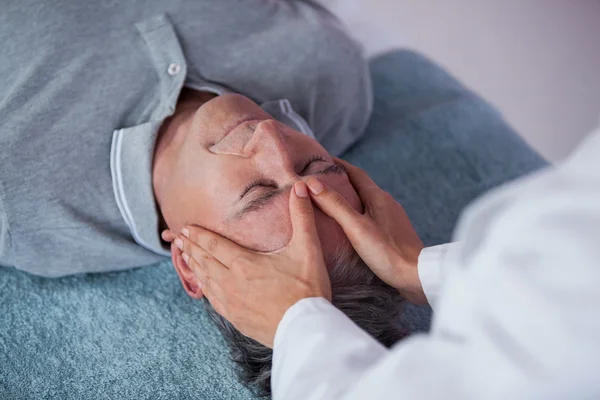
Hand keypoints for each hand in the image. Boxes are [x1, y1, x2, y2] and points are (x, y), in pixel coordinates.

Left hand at [174, 181, 330, 347]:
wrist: (306, 329)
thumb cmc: (307, 289)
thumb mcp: (307, 249)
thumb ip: (302, 217)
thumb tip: (301, 188)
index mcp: (244, 263)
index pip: (214, 244)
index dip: (199, 235)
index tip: (186, 227)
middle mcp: (231, 282)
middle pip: (204, 261)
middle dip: (191, 247)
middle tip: (179, 238)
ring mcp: (231, 303)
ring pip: (204, 280)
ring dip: (193, 266)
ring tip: (185, 256)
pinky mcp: (236, 319)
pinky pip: (212, 299)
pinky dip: (203, 287)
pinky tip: (202, 285)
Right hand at [306, 158, 426, 304]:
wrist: (418, 275)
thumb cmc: (387, 252)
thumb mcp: (356, 227)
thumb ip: (335, 205)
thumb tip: (313, 184)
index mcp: (378, 197)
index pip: (355, 173)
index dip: (338, 165)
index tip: (321, 160)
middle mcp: (387, 202)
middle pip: (361, 185)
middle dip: (341, 180)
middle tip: (321, 180)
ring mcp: (392, 217)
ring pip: (366, 201)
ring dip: (349, 197)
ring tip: (331, 202)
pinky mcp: (394, 232)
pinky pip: (372, 215)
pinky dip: (357, 212)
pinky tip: (350, 224)